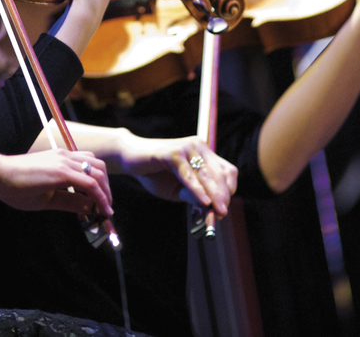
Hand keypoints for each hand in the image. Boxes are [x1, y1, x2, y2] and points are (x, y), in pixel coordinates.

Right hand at [0, 142, 113, 217]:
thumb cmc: (15, 186)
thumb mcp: (47, 197)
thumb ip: (69, 201)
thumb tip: (90, 208)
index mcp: (62, 159)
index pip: (90, 167)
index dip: (100, 186)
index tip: (101, 205)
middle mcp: (66, 156)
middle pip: (99, 167)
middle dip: (107, 189)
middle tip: (106, 208)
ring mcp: (64, 161)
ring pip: (98, 173)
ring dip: (106, 193)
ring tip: (104, 211)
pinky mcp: (61, 171)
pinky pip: (90, 183)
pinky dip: (100, 197)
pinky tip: (100, 210)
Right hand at [117, 135, 237, 215]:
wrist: (129, 159)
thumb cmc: (154, 174)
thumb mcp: (178, 190)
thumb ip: (193, 196)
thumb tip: (211, 208)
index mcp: (203, 153)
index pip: (227, 171)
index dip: (229, 189)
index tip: (225, 208)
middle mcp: (198, 146)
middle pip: (219, 174)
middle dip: (222, 196)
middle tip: (222, 213)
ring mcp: (186, 148)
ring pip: (206, 175)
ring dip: (213, 195)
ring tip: (216, 211)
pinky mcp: (173, 153)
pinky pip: (189, 174)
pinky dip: (198, 189)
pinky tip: (203, 201)